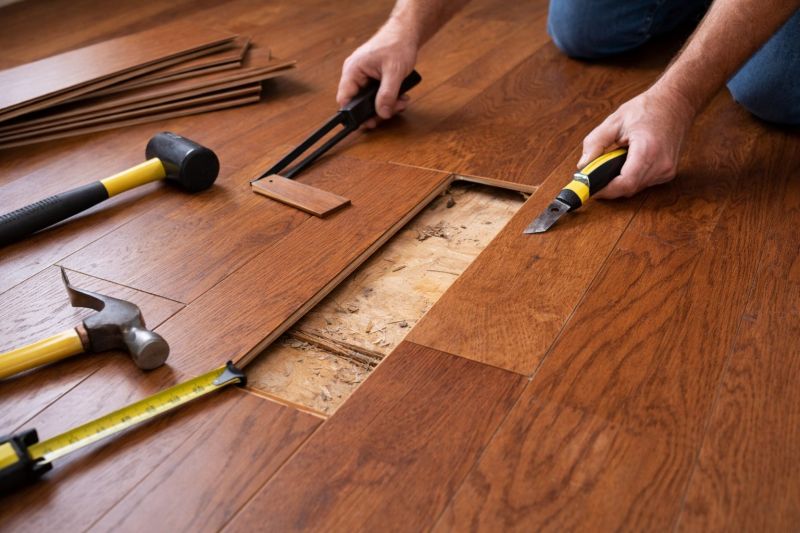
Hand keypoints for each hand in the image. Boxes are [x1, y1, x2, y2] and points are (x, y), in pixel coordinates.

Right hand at [337, 21, 418, 128]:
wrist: (406, 33)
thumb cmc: (397, 45)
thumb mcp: (394, 72)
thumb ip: (387, 95)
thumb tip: (382, 113)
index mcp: (353, 70)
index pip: (345, 99)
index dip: (354, 114)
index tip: (369, 122)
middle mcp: (355, 74)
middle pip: (359, 103)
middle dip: (377, 110)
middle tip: (393, 110)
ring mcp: (363, 76)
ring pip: (369, 101)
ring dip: (386, 105)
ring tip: (400, 102)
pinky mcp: (372, 78)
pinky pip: (376, 94)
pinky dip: (388, 98)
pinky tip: (400, 96)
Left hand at [578, 88, 696, 198]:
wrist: (675, 103)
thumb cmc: (648, 108)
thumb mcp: (614, 121)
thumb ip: (595, 143)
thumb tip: (583, 165)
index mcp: (648, 150)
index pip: (625, 183)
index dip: (605, 190)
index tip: (590, 188)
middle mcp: (661, 164)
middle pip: (628, 188)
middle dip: (608, 186)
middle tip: (594, 176)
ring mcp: (667, 170)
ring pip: (635, 188)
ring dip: (619, 182)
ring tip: (611, 164)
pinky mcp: (668, 172)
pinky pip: (644, 183)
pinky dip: (631, 178)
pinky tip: (626, 164)